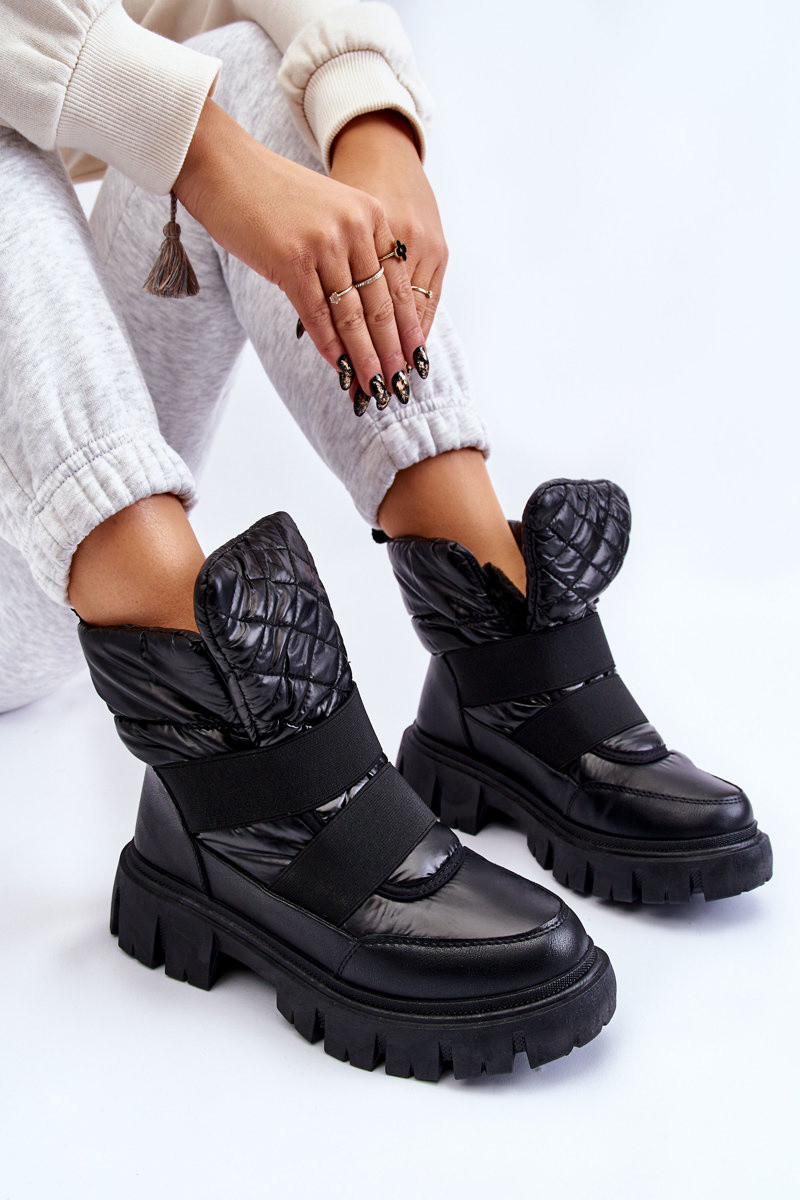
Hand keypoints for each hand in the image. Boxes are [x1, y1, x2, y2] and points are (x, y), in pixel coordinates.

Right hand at [175, 99, 425, 402]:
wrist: (222, 165)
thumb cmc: (270, 193)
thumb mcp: (327, 213)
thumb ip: (351, 250)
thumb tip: (364, 305)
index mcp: (371, 215)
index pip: (397, 282)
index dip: (407, 325)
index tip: (415, 356)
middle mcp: (354, 227)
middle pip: (379, 303)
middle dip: (391, 350)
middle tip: (400, 385)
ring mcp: (323, 244)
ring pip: (352, 315)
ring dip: (364, 357)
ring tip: (374, 387)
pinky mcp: (291, 260)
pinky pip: (317, 314)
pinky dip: (330, 346)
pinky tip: (339, 369)